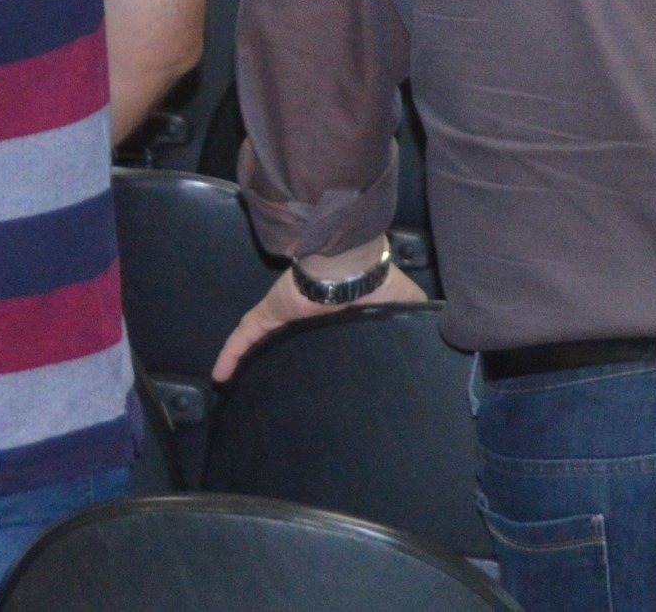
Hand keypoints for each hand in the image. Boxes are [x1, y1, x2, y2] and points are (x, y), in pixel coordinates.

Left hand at [211, 250, 425, 383]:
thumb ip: (413, 325)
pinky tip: (221, 374)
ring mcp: (286, 313)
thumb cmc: (378, 284)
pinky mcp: (269, 313)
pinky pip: (245, 335)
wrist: (351, 266)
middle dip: (282, 359)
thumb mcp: (406, 307)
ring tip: (241, 387)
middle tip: (275, 390)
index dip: (322, 350)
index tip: (321, 377)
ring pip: (262, 340)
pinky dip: (231, 353)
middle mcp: (308, 315)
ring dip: (249, 359)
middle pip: (291, 340)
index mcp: (339, 314)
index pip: (326, 335)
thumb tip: (434, 345)